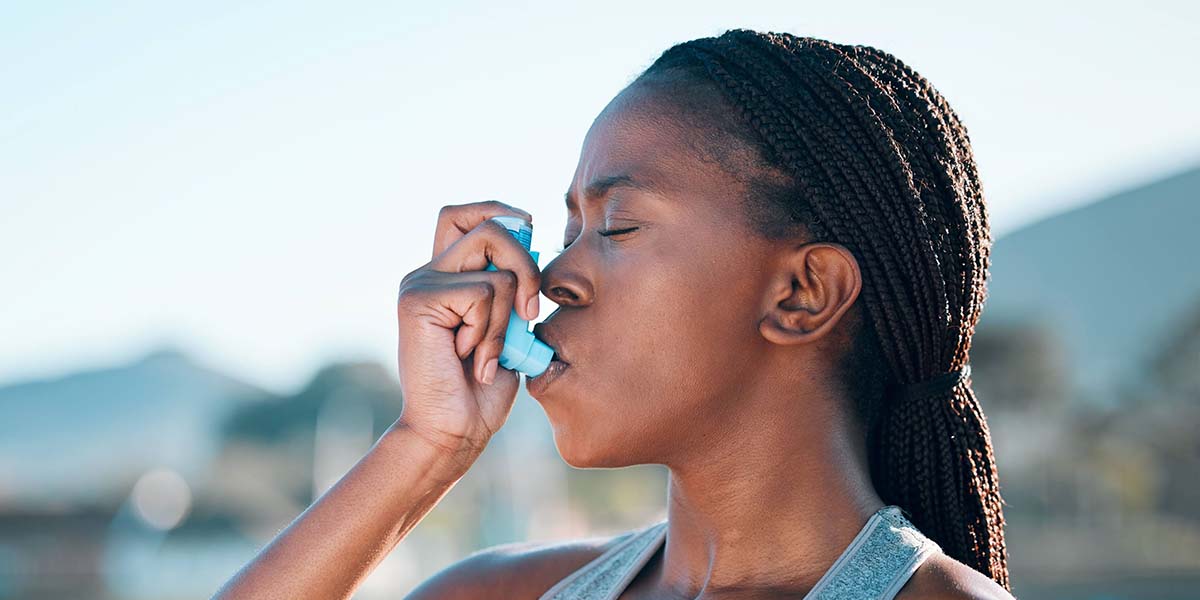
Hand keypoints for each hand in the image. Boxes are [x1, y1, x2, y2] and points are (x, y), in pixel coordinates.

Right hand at [394, 200, 540, 460]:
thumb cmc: (483, 390)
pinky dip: (493, 330)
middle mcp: (428, 273)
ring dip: (509, 313)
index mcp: (447, 276)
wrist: (454, 431)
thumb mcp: (509, 330)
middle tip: (530, 312)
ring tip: (490, 352)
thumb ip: (513, 291)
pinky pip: (484, 293)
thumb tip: (534, 251)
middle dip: (525, 261)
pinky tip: (473, 359)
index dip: (501, 214)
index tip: (529, 240)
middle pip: (487, 223)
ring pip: (495, 260)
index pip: (465, 215)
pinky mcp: (419, 299)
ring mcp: (420, 283)